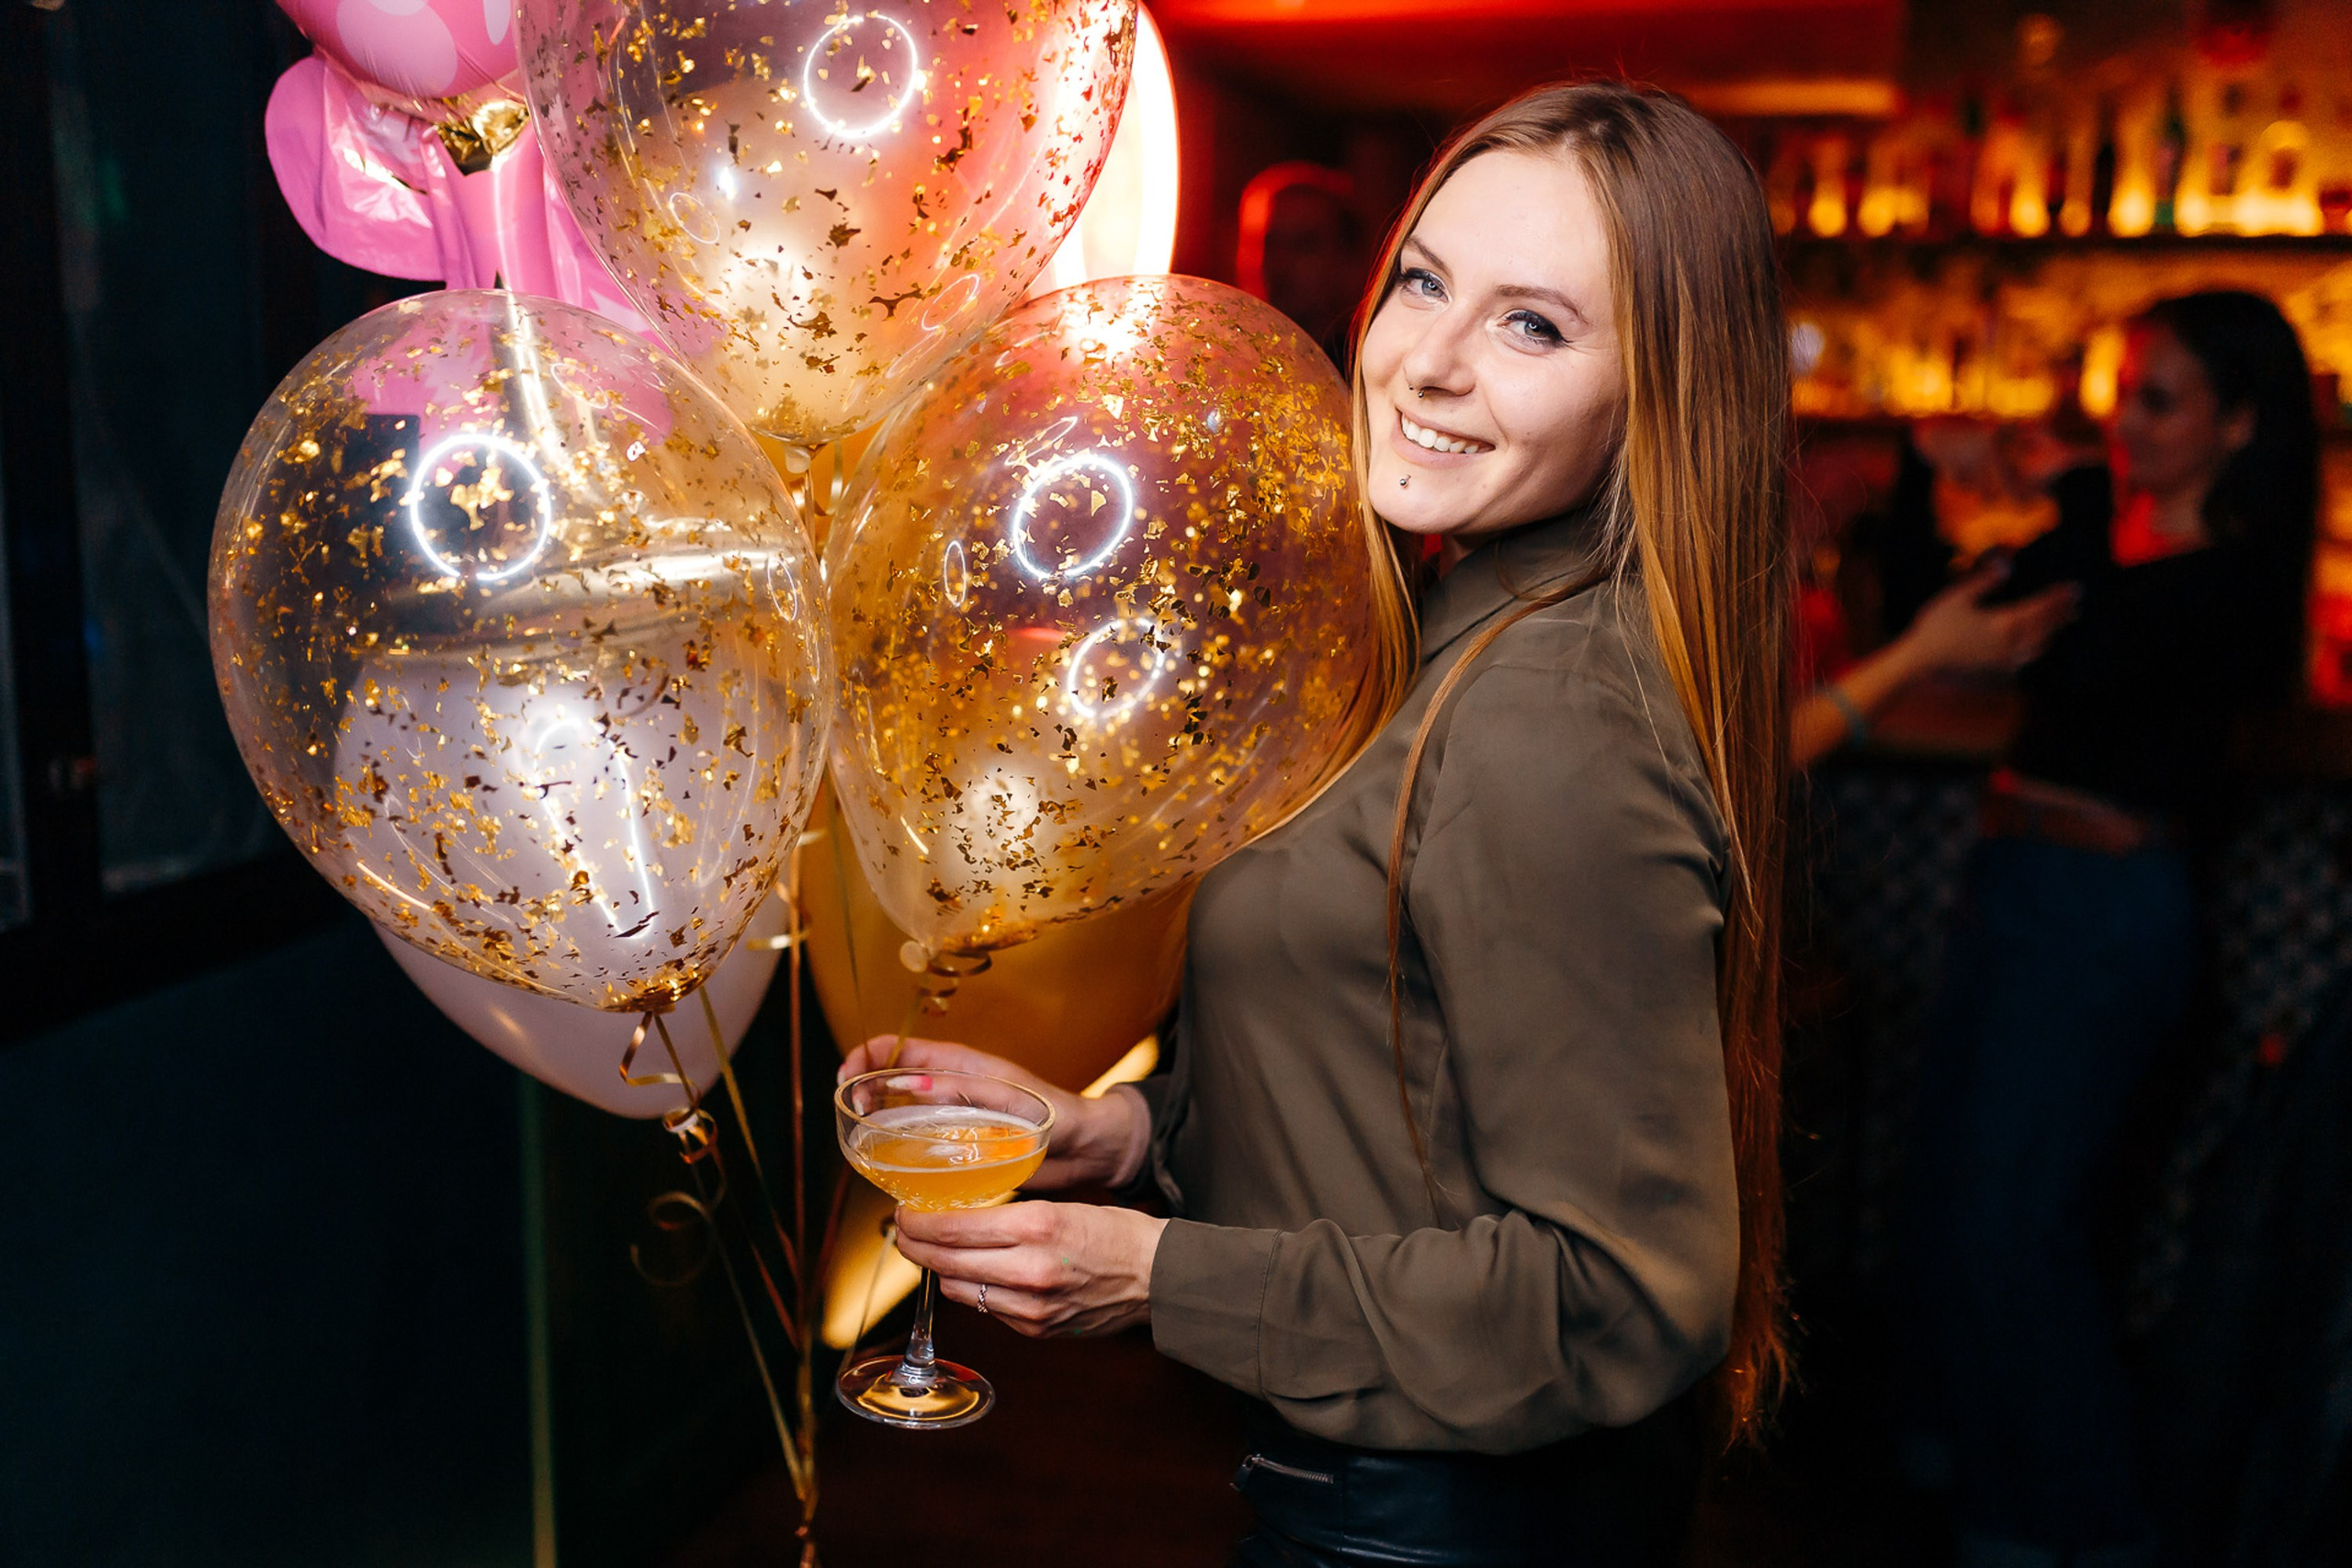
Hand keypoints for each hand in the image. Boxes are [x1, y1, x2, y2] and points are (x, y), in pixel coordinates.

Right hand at [836, 1035, 1149, 1190]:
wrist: (1085, 1148)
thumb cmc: (1055, 1115)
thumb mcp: (1008, 1097)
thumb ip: (962, 1088)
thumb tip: (911, 1082)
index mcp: (958, 1064)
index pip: (896, 1047)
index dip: (863, 1057)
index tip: (845, 1081)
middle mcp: (949, 1087)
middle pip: (888, 1079)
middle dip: (861, 1092)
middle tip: (853, 1119)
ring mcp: (952, 1117)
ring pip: (899, 1114)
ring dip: (876, 1125)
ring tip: (865, 1146)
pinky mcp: (958, 1146)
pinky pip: (918, 1145)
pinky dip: (900, 1152)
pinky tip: (893, 1172)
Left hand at [894, 1200, 1166, 1338]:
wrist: (1158, 1278)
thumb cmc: (1116, 1233)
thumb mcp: (1062, 1207)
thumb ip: (1012, 1216)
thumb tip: (960, 1217)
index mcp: (1038, 1227)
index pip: (954, 1227)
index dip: (918, 1221)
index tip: (905, 1211)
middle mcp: (1030, 1269)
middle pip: (945, 1261)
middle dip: (915, 1245)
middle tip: (904, 1230)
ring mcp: (1031, 1306)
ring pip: (958, 1288)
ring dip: (940, 1268)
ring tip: (935, 1250)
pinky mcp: (1036, 1329)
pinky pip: (986, 1308)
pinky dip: (974, 1289)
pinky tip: (977, 1273)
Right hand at [1895, 562, 2078, 675]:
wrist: (1922, 662)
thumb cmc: (1936, 626)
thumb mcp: (1958, 596)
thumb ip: (1985, 580)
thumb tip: (2008, 562)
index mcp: (2004, 622)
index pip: (2040, 607)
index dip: (2058, 597)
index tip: (2074, 588)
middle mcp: (2011, 643)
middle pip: (2045, 626)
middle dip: (2061, 613)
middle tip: (2075, 603)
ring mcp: (2005, 659)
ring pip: (2039, 644)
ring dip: (2053, 631)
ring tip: (2061, 622)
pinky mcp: (1997, 669)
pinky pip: (2026, 657)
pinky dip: (2038, 647)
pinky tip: (2036, 644)